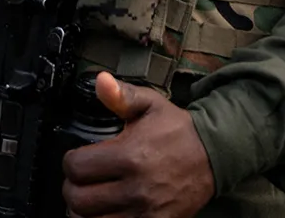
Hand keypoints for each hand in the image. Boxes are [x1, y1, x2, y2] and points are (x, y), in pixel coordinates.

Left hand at [61, 72, 214, 217]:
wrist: (213, 156)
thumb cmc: (178, 131)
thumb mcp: (151, 105)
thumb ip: (122, 95)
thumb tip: (100, 81)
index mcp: (130, 155)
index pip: (77, 168)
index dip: (71, 162)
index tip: (77, 158)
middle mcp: (136, 187)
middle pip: (79, 200)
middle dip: (73, 188)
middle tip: (80, 181)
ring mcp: (145, 212)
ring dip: (85, 211)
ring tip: (91, 198)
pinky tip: (107, 211)